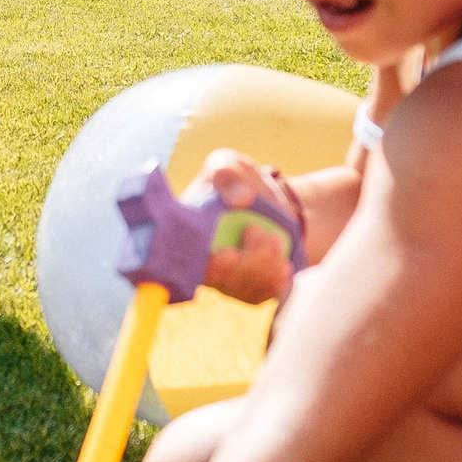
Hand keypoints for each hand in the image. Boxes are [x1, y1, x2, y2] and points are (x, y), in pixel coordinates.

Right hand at [189, 148, 302, 304]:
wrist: (268, 202)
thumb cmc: (238, 182)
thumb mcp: (229, 165)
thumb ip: (226, 173)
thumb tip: (240, 199)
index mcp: (182, 231)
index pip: (178, 259)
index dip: (203, 264)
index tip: (227, 253)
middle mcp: (196, 261)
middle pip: (214, 279)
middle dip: (243, 261)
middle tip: (257, 231)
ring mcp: (220, 279)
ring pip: (238, 288)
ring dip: (262, 266)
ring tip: (274, 237)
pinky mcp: (243, 289)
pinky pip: (256, 296)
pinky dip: (273, 282)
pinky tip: (282, 264)